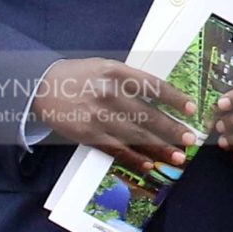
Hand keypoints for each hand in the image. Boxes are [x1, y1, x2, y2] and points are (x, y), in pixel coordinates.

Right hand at [32, 58, 194, 169]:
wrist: (41, 86)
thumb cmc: (79, 75)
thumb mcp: (106, 67)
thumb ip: (130, 79)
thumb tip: (161, 96)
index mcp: (117, 73)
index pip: (153, 86)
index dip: (174, 99)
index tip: (191, 109)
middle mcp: (110, 94)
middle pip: (147, 115)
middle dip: (172, 129)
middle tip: (190, 139)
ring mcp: (98, 116)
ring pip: (135, 136)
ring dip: (159, 148)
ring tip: (178, 157)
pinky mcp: (88, 134)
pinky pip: (115, 148)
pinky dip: (133, 158)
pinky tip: (148, 164)